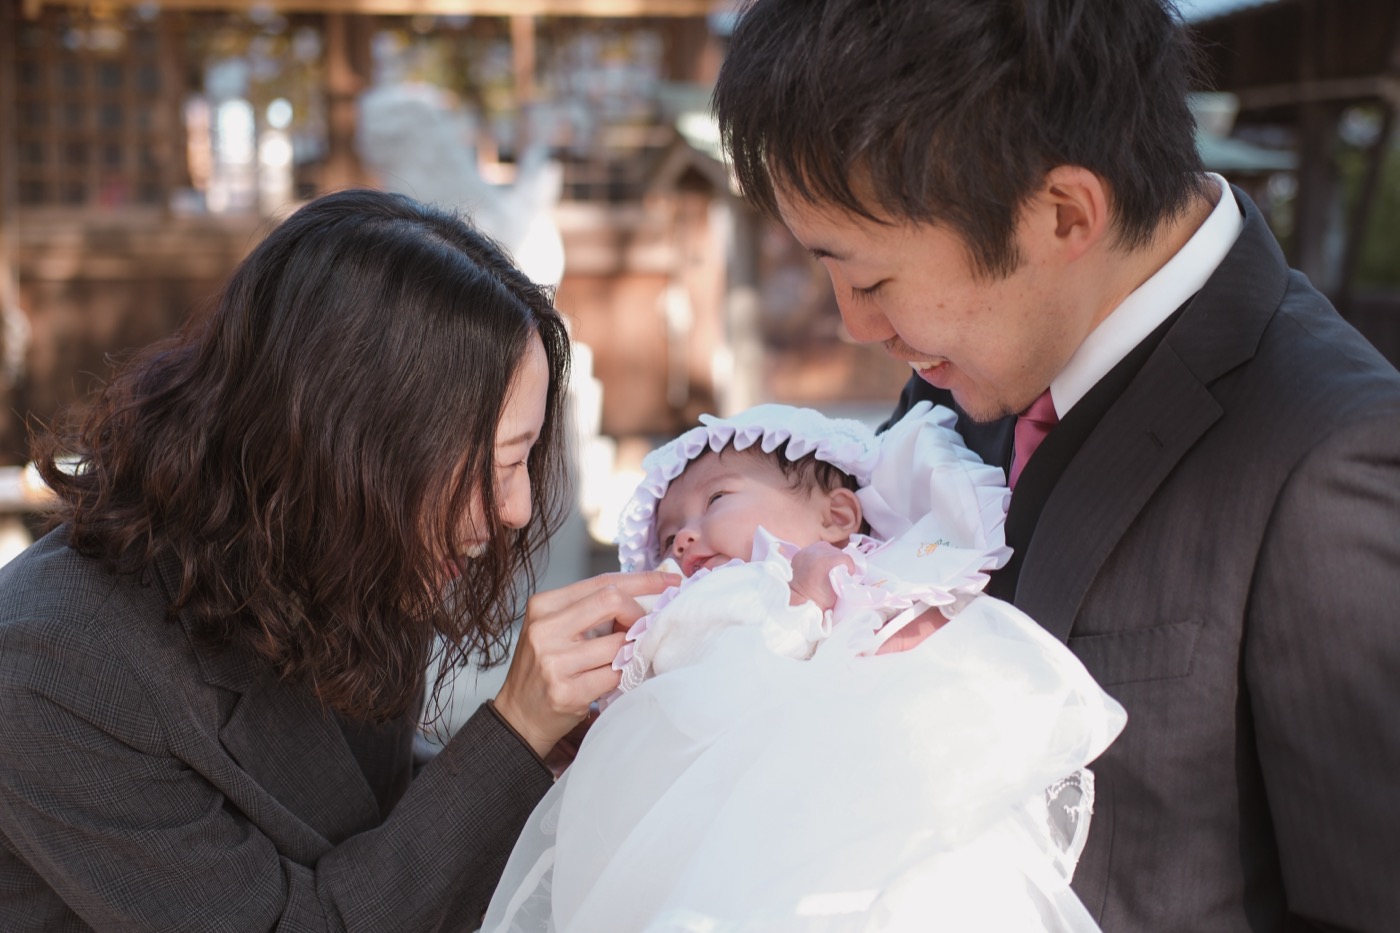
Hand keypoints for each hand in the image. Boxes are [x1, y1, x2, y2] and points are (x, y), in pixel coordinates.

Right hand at [493, 570, 678, 756]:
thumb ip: (592, 610)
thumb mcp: (558, 628)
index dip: (643, 580)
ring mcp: (555, 661)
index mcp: (543, 605)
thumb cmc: (546, 667)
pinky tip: (611, 678)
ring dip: (629, 651)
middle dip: (637, 613)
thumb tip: (646, 595)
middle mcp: (545, 629)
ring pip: (619, 643)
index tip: (671, 581)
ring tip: (620, 658)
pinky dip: (622, 676)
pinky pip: (615, 676)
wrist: (519, 716)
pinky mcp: (567, 691)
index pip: (602, 582)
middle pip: (612, 601)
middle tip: (642, 627)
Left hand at [789, 542, 854, 610]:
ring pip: (828, 548)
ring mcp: (806, 551)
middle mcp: (815, 552)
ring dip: (831, 557)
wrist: (797, 600)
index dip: (850, 568)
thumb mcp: (838, 594)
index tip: (847, 576)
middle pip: (837, 552)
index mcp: (825, 562)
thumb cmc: (818, 600)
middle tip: (838, 574)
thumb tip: (851, 575)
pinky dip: (820, 556)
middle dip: (840, 562)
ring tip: (828, 569)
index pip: (846, 558)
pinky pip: (817, 549)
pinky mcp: (801, 552)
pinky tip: (819, 566)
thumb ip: (846, 580)